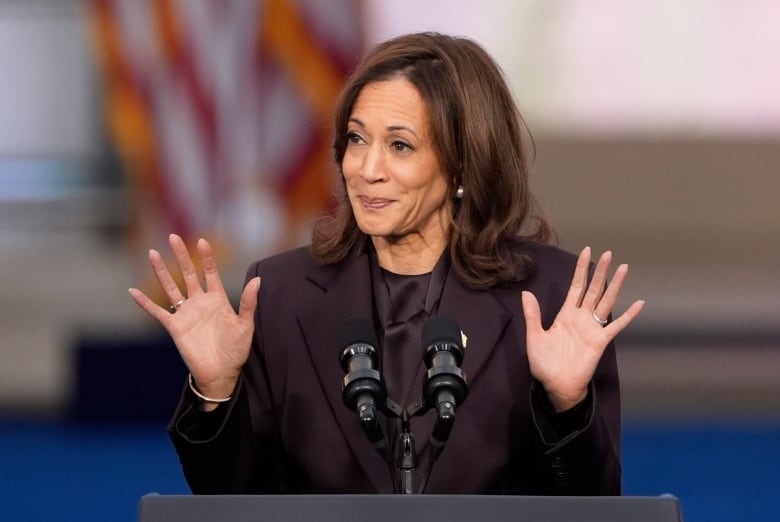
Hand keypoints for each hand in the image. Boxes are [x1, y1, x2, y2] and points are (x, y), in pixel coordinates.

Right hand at [128, 234, 259, 401]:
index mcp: (218, 299)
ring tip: (152, 253)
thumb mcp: (245, 325)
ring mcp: (186, 313)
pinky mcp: (175, 327)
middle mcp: (200, 303)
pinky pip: (157, 312)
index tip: (202, 241)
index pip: (210, 272)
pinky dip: (145, 303)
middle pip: (189, 274)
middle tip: (173, 237)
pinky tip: (133, 292)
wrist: (221, 374)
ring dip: (162, 271)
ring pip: (171, 287)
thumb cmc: (236, 350)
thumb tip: (257, 281)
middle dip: (181, 256)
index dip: (206, 258)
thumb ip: (248, 303)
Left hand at [522, 247, 643, 411]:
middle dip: (601, 272)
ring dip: (615, 286)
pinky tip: (639, 303)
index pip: (576, 287)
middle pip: (593, 289)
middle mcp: (581, 318)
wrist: (555, 385)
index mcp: (565, 315)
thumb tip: (526, 293)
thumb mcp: (535, 336)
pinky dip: (628, 315)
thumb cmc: (544, 364)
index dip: (581, 270)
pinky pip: (617, 326)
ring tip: (624, 268)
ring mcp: (592, 328)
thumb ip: (533, 315)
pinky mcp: (601, 341)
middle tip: (609, 253)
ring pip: (606, 301)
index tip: (587, 251)